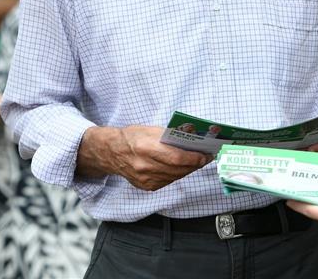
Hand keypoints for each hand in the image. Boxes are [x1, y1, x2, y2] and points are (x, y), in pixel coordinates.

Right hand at [78, 125, 211, 190]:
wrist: (111, 152)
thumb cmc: (131, 137)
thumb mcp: (149, 130)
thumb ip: (169, 137)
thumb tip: (190, 141)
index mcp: (145, 148)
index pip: (176, 158)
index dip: (193, 158)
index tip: (205, 155)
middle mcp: (145, 166)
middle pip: (177, 169)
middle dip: (195, 164)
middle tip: (205, 158)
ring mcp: (145, 179)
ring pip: (175, 177)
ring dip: (188, 170)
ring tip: (197, 162)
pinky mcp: (146, 186)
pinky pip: (167, 181)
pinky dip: (177, 174)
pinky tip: (182, 168)